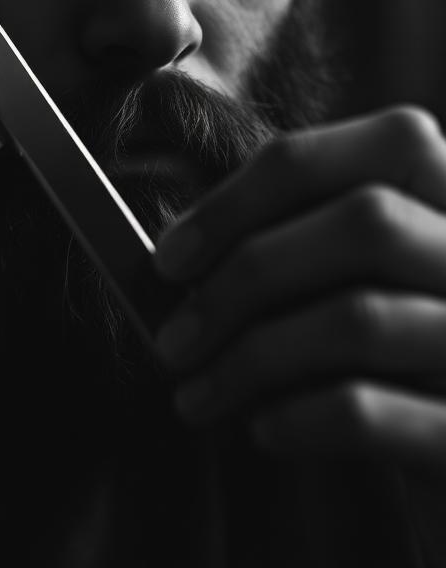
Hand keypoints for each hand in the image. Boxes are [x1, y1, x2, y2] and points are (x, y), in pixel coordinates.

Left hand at [153, 106, 445, 488]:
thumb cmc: (394, 347)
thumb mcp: (358, 271)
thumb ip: (293, 240)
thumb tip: (180, 255)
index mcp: (436, 183)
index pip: (318, 159)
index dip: (231, 203)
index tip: (169, 259)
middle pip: (360, 223)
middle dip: (241, 280)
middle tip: (173, 340)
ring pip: (360, 317)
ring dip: (250, 358)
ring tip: (196, 394)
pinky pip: (374, 409)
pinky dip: (300, 417)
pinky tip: (263, 429)